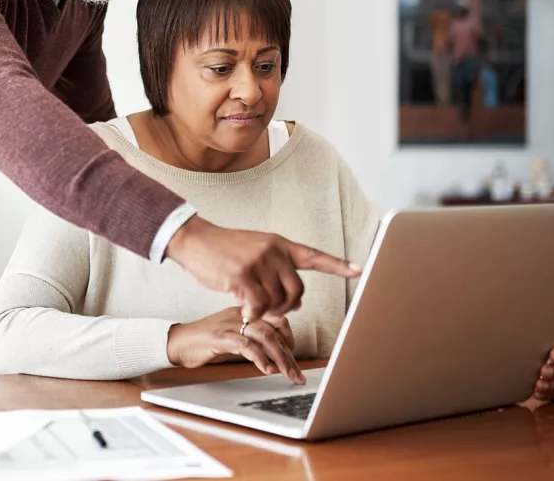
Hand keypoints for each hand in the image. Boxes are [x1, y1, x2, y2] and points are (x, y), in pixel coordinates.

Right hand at [164, 216, 360, 319]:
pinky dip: (252, 314)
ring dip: (265, 310)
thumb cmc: (223, 251)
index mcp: (279, 244)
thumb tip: (293, 301)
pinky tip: (242, 310)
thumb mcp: (254, 252)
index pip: (314, 256)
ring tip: (250, 304)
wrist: (194, 240)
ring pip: (276, 301)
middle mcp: (274, 250)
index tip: (359, 270)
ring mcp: (258, 261)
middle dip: (287, 305)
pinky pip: (257, 305)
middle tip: (272, 308)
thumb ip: (275, 272)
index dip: (337, 265)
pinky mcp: (242, 274)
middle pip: (297, 290)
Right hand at [166, 307, 304, 383]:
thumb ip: (253, 342)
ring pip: (266, 336)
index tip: (293, 357)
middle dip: (289, 354)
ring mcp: (231, 324)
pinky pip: (247, 345)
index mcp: (245, 312)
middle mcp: (241, 315)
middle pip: (275, 330)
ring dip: (280, 358)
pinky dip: (260, 358)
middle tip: (296, 374)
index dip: (289, 338)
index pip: (278, 319)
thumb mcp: (234, 338)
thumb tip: (275, 358)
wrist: (178, 342)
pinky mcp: (221, 337)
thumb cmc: (205, 342)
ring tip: (286, 374)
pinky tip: (265, 369)